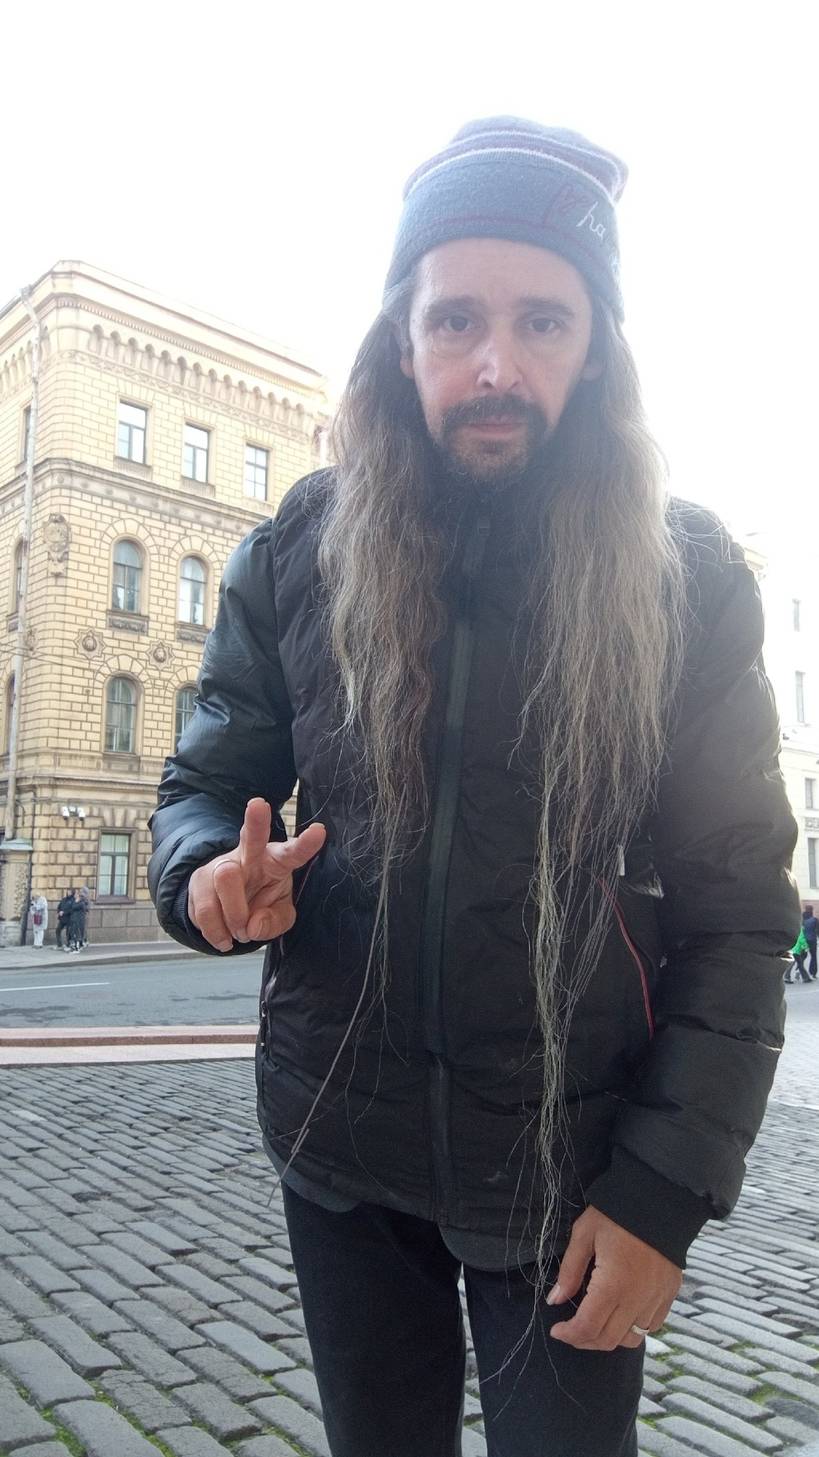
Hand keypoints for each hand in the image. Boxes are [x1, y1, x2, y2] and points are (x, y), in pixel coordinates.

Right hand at [188, 797, 325, 951]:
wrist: (226, 908)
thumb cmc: (261, 903)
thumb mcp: (279, 917)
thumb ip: (274, 922)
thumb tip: (253, 926)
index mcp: (277, 861)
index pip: (293, 852)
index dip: (306, 844)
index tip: (320, 831)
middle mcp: (250, 857)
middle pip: (251, 837)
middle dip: (255, 821)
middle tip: (258, 804)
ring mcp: (222, 866)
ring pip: (226, 878)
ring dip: (234, 915)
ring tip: (240, 933)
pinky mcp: (199, 880)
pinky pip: (205, 907)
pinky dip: (216, 931)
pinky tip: (223, 938)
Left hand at [547, 1206, 681, 1349]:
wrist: (660, 1199)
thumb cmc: (616, 1214)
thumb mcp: (584, 1234)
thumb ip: (569, 1270)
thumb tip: (555, 1300)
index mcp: (613, 1285)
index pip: (588, 1327)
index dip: (569, 1335)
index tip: (557, 1330)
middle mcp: (637, 1299)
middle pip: (608, 1340)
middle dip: (585, 1341)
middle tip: (571, 1330)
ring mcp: (656, 1299)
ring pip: (631, 1338)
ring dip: (609, 1338)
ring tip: (595, 1324)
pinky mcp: (669, 1294)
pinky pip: (652, 1326)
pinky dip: (634, 1329)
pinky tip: (621, 1315)